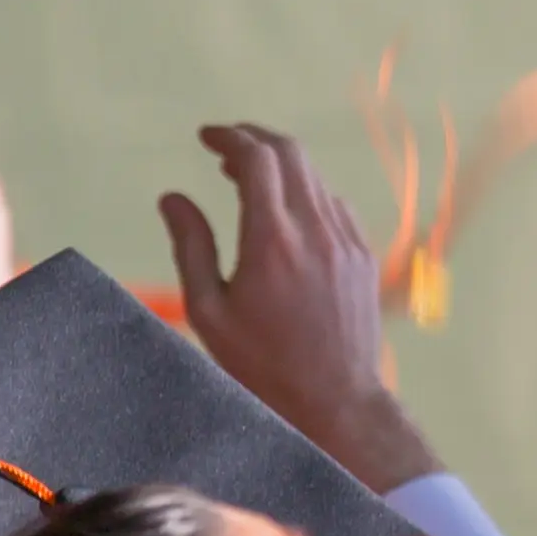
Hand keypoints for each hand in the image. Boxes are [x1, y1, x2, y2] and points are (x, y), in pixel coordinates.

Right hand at [160, 125, 444, 494]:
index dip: (228, 137)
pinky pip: (334, 204)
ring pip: (314, 177)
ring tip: (244, 177)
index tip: (205, 136)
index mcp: (271, 239)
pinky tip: (284, 212)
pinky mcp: (364, 254)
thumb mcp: (209, 311)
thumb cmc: (262, 364)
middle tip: (223, 147)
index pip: (256, 159)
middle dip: (254, 138)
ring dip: (280, 165)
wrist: (336, 398)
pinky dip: (305, 192)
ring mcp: (346, 239)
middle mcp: (315, 229)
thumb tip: (172, 197)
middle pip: (290, 153)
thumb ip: (191, 246)